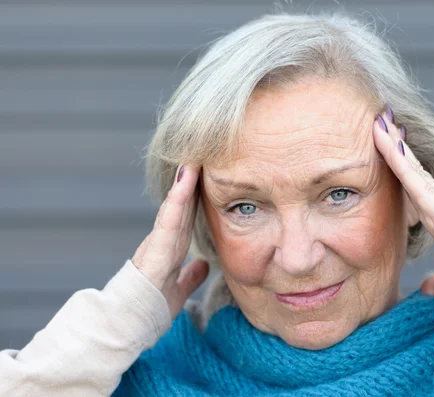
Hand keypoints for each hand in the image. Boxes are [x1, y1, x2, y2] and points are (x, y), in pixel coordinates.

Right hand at [131, 165, 208, 318]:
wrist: (130, 322)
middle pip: (183, 206)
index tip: (207, 178)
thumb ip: (190, 275)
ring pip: (175, 205)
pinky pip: (170, 216)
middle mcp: (165, 241)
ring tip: (194, 158)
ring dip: (185, 182)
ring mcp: (159, 241)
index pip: (188, 218)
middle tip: (202, 157)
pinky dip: (178, 197)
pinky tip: (187, 178)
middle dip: (192, 182)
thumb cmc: (151, 307)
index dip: (196, 198)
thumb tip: (203, 264)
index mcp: (171, 249)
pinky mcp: (156, 246)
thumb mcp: (178, 288)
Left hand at [373, 109, 433, 303]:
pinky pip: (414, 180)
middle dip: (396, 148)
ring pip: (411, 169)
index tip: (387, 154)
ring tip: (378, 123)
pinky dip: (400, 161)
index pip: (415, 191)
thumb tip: (426, 287)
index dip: (401, 172)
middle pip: (412, 172)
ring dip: (394, 146)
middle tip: (379, 124)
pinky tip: (389, 144)